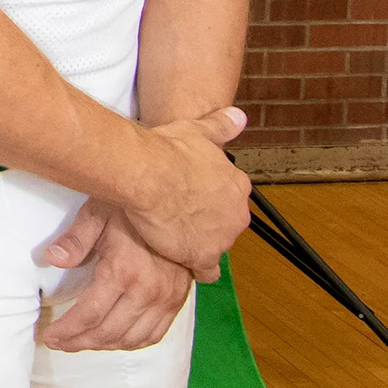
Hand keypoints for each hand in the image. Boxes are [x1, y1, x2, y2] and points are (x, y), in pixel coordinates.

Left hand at [39, 199, 194, 351]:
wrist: (178, 205)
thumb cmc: (132, 209)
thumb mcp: (98, 214)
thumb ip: (75, 239)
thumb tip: (52, 258)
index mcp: (124, 271)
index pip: (89, 315)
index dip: (67, 331)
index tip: (50, 336)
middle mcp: (147, 291)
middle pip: (108, 333)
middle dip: (79, 342)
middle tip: (59, 343)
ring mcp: (166, 299)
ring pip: (130, 339)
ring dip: (103, 346)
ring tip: (80, 342)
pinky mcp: (177, 301)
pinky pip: (153, 335)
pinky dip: (131, 343)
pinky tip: (113, 340)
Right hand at [122, 107, 249, 279]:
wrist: (148, 174)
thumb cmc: (168, 150)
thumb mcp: (197, 130)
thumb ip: (221, 126)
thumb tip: (238, 116)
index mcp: (236, 185)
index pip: (230, 199)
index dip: (210, 200)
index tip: (193, 197)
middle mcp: (236, 213)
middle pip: (225, 224)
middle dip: (207, 223)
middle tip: (180, 216)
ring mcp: (222, 238)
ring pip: (215, 246)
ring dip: (198, 243)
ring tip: (174, 235)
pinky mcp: (202, 256)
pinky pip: (206, 271)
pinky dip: (195, 268)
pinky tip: (179, 258)